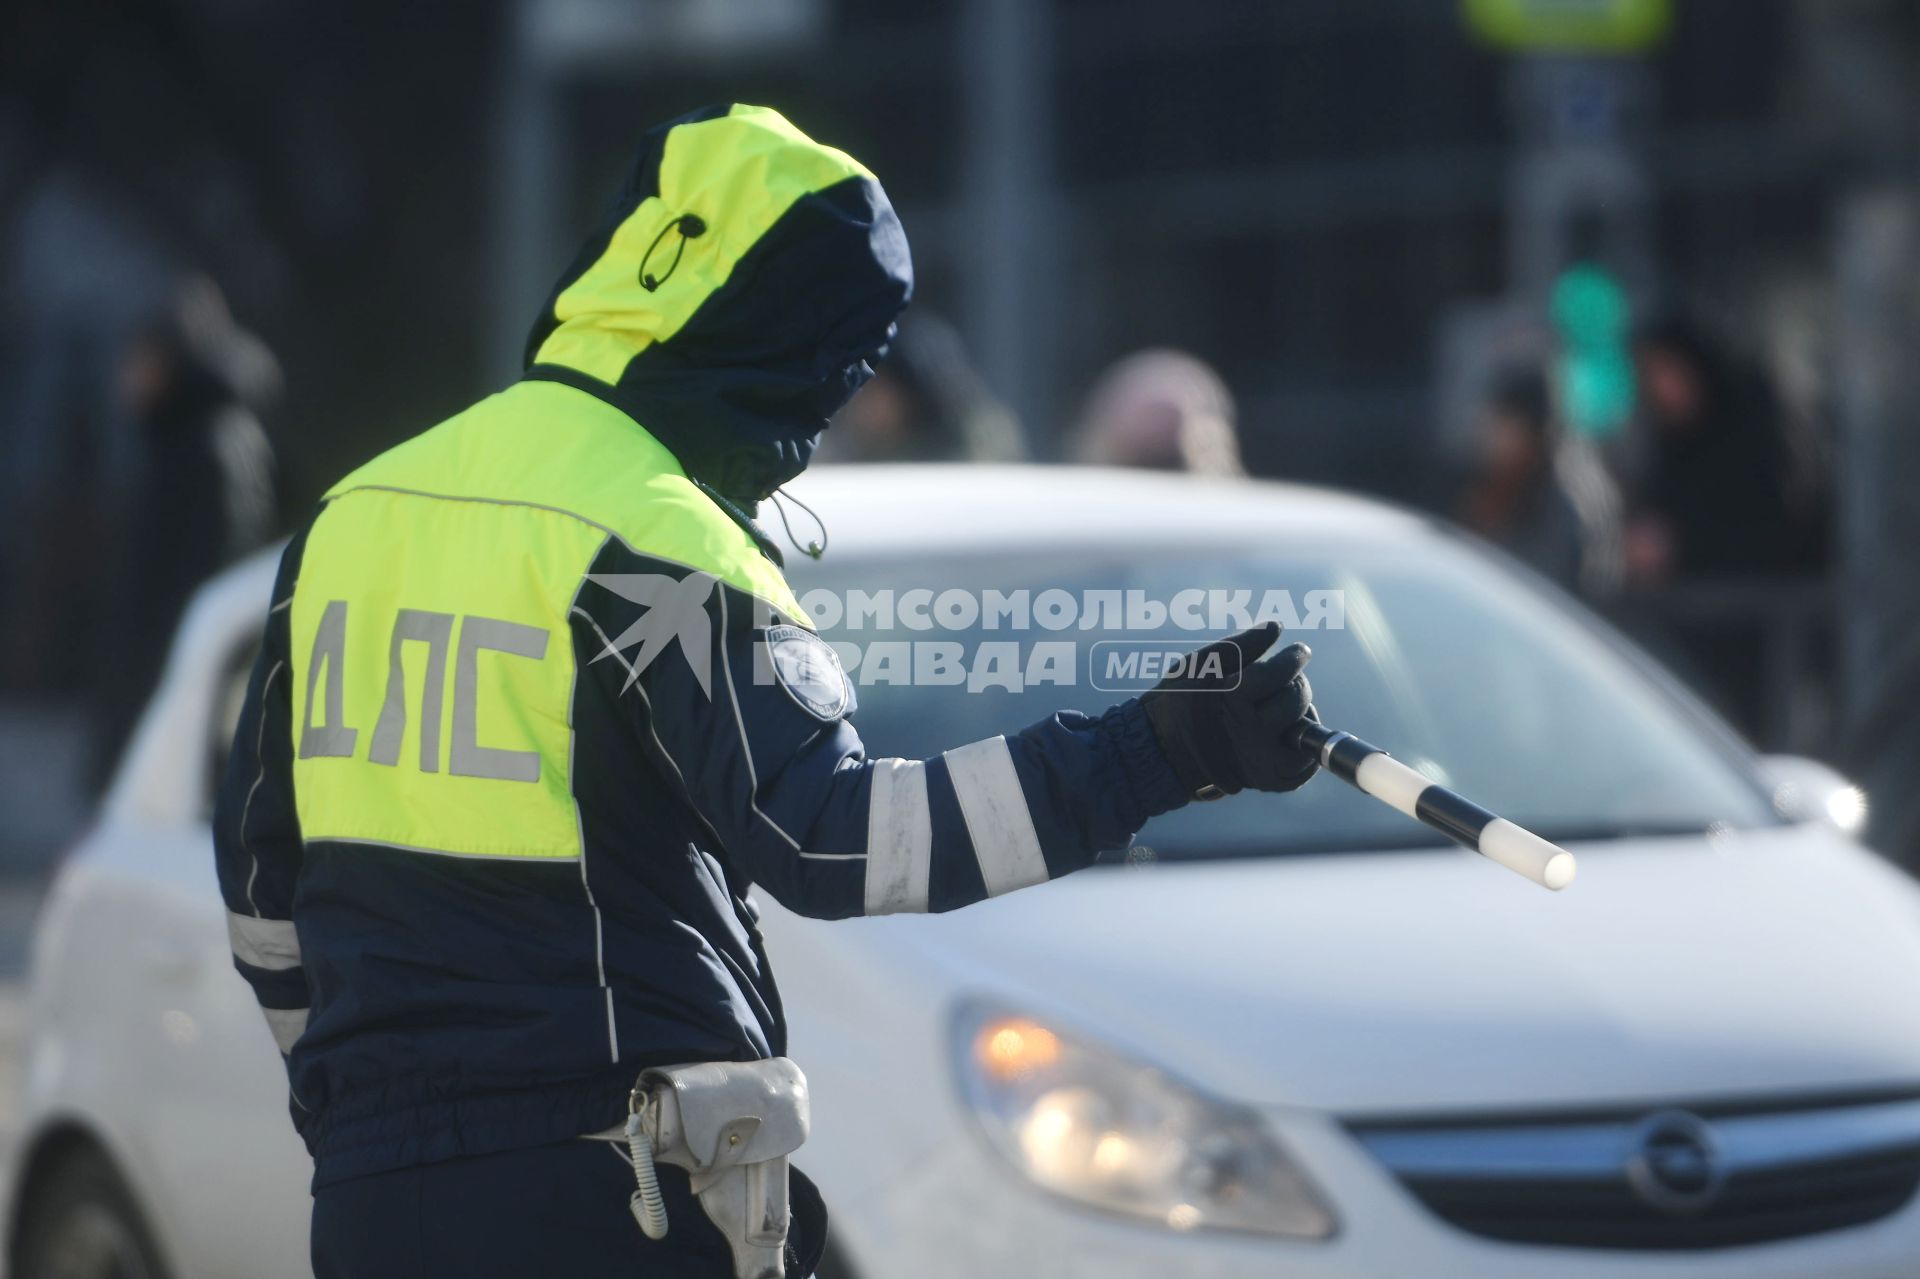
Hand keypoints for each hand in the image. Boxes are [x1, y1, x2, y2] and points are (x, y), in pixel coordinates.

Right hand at [1140, 622, 1319, 798]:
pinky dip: (1301, 743)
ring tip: (1279, 708)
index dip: (1294, 658)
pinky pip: (1305, 762)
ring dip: (1300, 713)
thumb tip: (1275, 627)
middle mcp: (1250, 734)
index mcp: (1232, 700)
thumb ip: (1240, 645)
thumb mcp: (1198, 665)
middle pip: (1296, 700)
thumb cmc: (1179, 703)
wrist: (1163, 754)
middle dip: (1296, 684)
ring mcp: (1262, 762)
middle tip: (1286, 681)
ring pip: (1306, 729)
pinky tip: (1284, 731)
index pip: (1280, 673)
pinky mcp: (1269, 781)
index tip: (1300, 651)